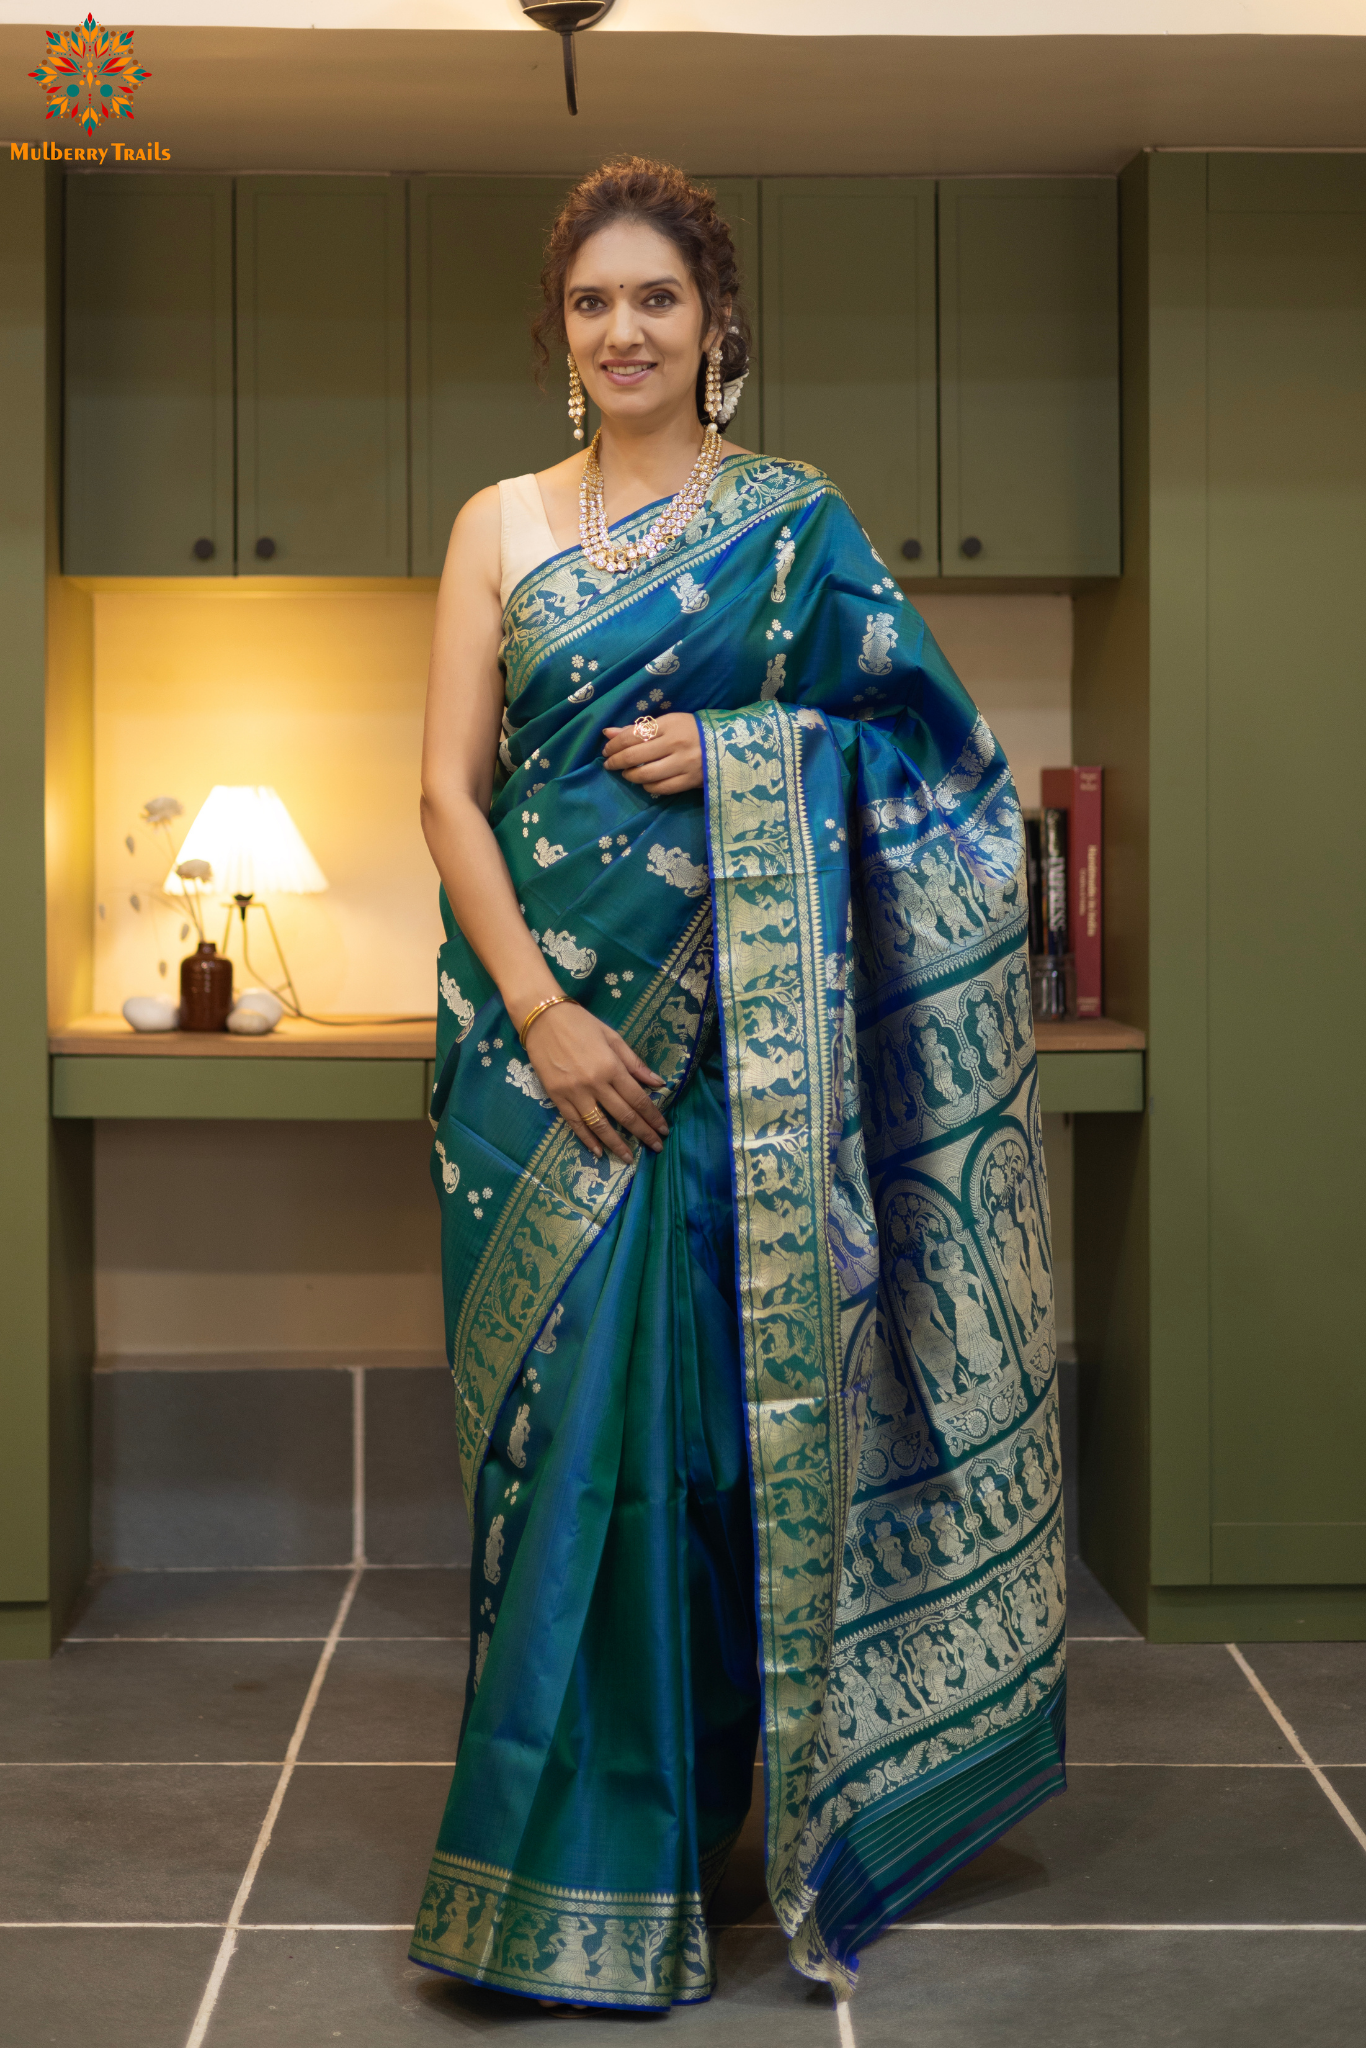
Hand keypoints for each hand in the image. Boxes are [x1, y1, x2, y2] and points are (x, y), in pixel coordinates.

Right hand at [523, 1001, 668, 1163]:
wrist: (541, 1017)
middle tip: (656, 1147)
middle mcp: (595, 1084)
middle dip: (642, 1133)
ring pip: (599, 1125)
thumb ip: (634, 1063)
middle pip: (623, 1115)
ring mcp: (574, 1093)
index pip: (638, 1099)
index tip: (663, 1130)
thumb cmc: (580, 1023)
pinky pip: (574, 1123)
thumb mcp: (612, 1037)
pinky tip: (598, 1151)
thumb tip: (658, 1082)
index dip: (652, 1117)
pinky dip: (586, 1139)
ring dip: (616, 1144)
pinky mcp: (556, 1097)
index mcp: (611, 1067)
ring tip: (629, 1158)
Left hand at [602, 713, 701, 795]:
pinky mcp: (690, 780)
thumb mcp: (668, 723)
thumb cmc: (692, 730)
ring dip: (630, 775)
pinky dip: (648, 786)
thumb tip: (607, 733)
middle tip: (609, 764)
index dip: (614, 745)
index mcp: (669, 725)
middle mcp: (675, 744)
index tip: (607, 750)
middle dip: (616, 761)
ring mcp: (684, 764)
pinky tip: (645, 782)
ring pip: (646, 774)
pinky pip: (661, 788)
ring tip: (627, 773)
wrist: (728, 743)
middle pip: (635, 756)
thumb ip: (638, 729)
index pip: (632, 736)